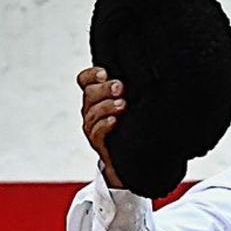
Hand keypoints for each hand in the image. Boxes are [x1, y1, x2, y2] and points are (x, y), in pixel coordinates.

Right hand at [77, 66, 126, 185]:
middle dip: (105, 89)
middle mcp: (91, 109)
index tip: (104, 73)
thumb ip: (128, 90)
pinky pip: (96, 132)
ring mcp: (92, 126)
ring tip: (122, 104)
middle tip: (120, 87)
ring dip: (107, 106)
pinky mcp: (97, 142)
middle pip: (89, 93)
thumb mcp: (131, 103)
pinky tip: (114, 121)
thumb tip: (146, 74)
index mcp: (97, 96)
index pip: (85, 80)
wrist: (133, 157)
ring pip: (92, 112)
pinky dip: (105, 125)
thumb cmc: (132, 125)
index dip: (91, 75)